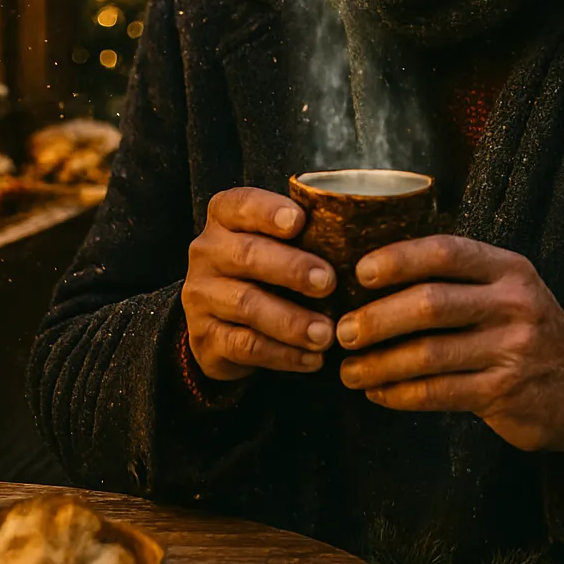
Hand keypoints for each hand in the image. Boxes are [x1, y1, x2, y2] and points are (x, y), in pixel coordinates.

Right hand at [182, 187, 336, 381]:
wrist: (219, 318)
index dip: (268, 211)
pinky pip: (245, 346)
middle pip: (247, 255)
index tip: (299, 221)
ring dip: (291, 321)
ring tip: (326, 333)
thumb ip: (305, 232)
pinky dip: (283, 355)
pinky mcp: (205, 337)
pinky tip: (313, 359)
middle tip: (329, 282)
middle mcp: (207, 252)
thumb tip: (362, 234)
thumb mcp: (276, 240)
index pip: (240, 204)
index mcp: (224, 217)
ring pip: (247, 305)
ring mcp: (201, 296)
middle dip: (291, 268)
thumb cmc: (265, 265)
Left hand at [334, 234, 563, 458]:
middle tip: (342, 330)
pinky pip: (438, 393)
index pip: (447, 253)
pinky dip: (399, 393)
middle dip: (378, 317)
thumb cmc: (528, 329)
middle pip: (431, 304)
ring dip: (379, 363)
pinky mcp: (504, 393)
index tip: (360, 272)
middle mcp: (513, 304)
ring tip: (348, 370)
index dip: (399, 259)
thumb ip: (460, 279)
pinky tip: (377, 392)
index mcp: (508, 269)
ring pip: (429, 354)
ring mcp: (511, 350)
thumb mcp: (509, 289)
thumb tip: (377, 276)